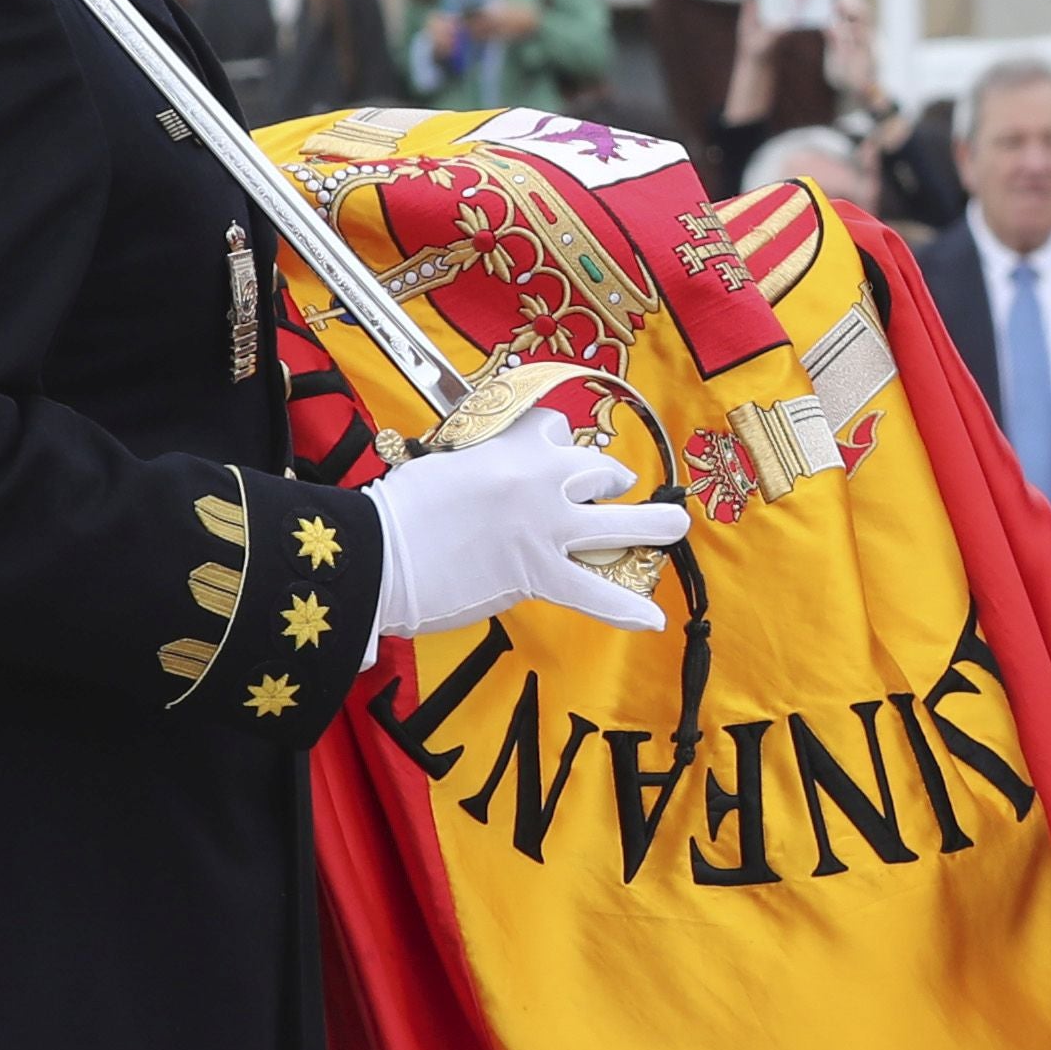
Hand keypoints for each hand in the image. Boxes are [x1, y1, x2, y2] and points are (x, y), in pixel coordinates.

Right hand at [370, 410, 692, 639]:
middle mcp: (540, 479)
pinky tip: (652, 620)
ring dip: (654, 525)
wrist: (377, 552)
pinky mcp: (539, 574)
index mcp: (510, 446)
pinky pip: (595, 594)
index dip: (559, 444)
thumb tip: (485, 481)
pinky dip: (625, 610)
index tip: (555, 452)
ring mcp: (546, 527)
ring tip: (673, 527)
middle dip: (610, 481)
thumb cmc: (396, 511)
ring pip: (620, 523)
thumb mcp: (441, 466)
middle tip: (612, 490)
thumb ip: (478, 469)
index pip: (554, 429)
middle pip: (600, 469)